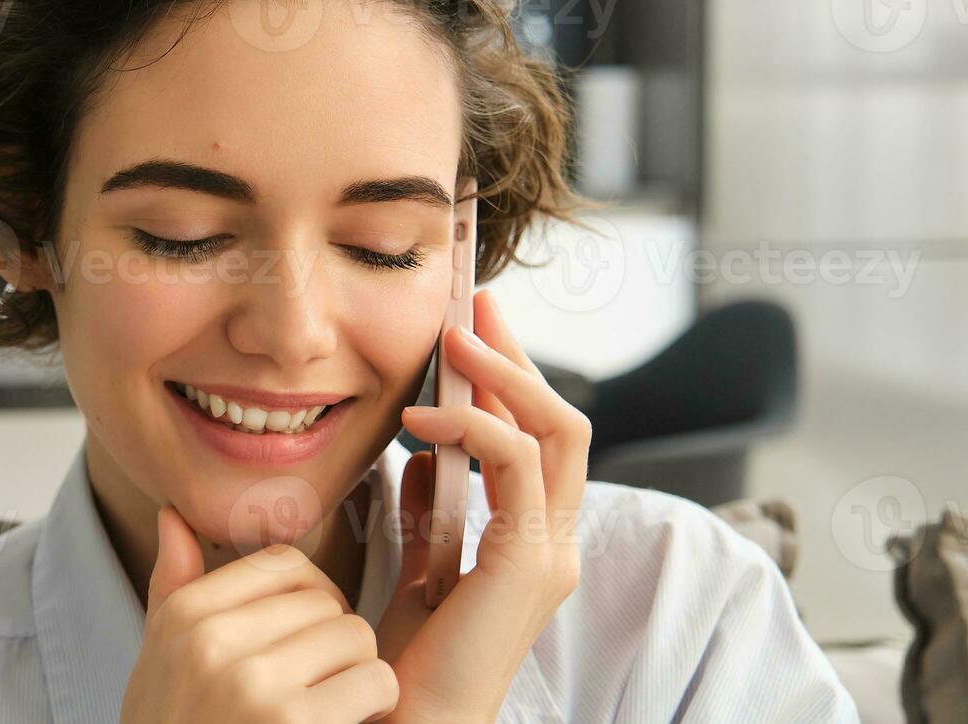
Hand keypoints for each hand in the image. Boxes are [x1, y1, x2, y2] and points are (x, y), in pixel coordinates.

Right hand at [120, 506, 400, 723]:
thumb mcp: (159, 665)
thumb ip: (173, 589)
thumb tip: (174, 517)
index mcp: (183, 617)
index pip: (282, 563)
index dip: (308, 599)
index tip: (297, 645)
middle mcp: (212, 642)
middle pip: (325, 600)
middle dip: (332, 645)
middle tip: (311, 692)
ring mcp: (254, 685)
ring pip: (356, 637)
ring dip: (356, 680)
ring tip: (325, 713)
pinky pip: (375, 681)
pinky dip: (372, 710)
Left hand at [375, 289, 592, 722]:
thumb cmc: (405, 664)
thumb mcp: (418, 570)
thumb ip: (430, 516)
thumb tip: (421, 460)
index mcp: (535, 544)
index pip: (541, 442)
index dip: (511, 380)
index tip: (471, 329)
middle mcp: (557, 544)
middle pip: (562, 423)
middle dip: (519, 356)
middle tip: (473, 303)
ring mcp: (553, 554)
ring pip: (556, 431)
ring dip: (504, 373)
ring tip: (452, 337)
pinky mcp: (530, 563)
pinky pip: (514, 463)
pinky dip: (470, 425)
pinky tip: (416, 418)